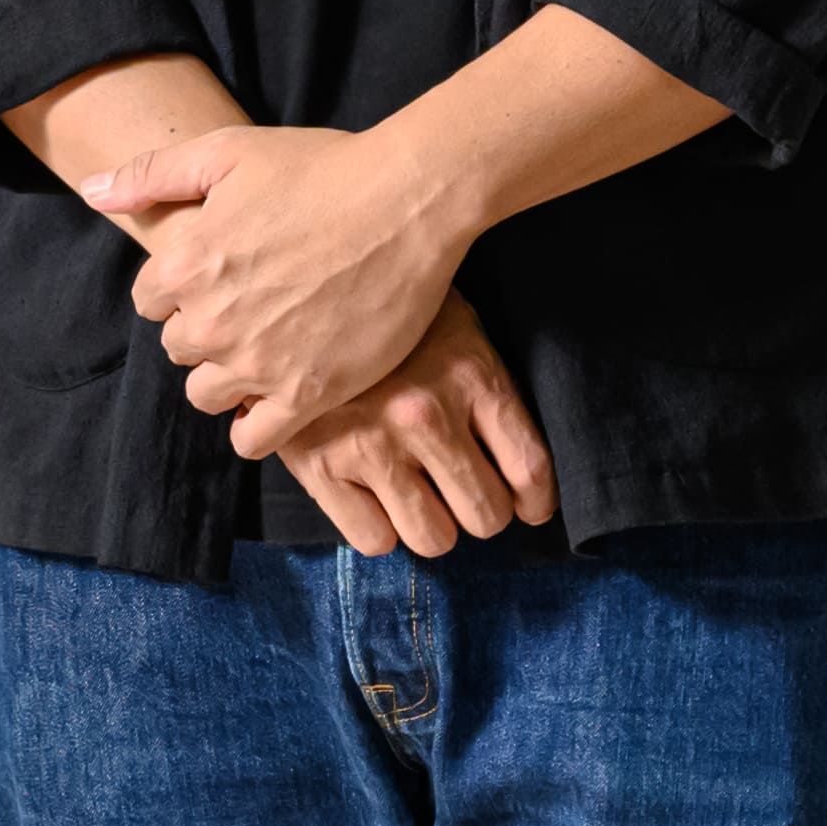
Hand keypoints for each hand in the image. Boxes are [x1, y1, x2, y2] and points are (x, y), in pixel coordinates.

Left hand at [74, 113, 476, 436]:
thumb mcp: (227, 151)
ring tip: (264, 349)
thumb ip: (151, 175)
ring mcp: (260, 362)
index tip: (219, 276)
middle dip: (204, 330)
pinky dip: (254, 426)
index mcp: (187, 263)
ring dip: (225, 376)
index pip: (149, 302)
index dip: (180, 289)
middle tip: (250, 307)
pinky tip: (275, 399)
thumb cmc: (321, 168)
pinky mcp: (309, 393)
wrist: (408, 200)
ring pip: (206, 395)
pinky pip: (253, 439)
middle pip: (178, 348)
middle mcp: (213, 320)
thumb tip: (92, 192)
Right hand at [260, 298, 553, 558]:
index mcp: (470, 375)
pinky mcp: (319, 464)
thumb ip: (488, 389)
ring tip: (419, 497)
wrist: (292, 286)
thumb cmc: (390, 311)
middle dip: (480, 510)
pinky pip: (374, 540)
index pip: (528, 472)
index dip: (534, 503)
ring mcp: (370, 443)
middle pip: (485, 514)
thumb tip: (520, 472)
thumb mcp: (456, 327)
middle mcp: (425, 414)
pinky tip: (374, 496)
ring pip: (433, 537)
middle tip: (463, 493)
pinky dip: (380, 527)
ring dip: (432, 525)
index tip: (526, 507)